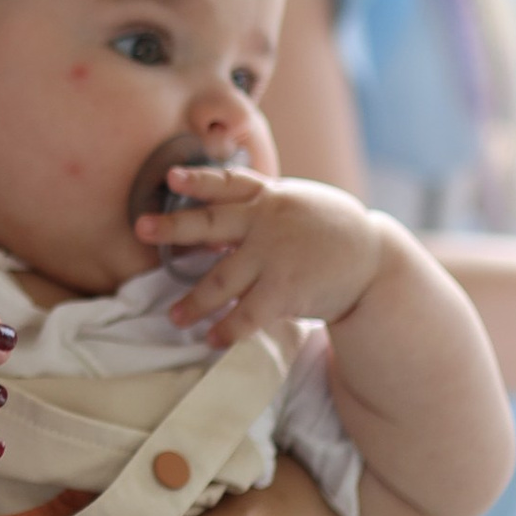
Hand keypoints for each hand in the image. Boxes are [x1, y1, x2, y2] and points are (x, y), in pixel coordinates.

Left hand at [144, 162, 381, 345]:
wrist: (375, 261)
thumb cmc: (330, 232)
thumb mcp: (298, 206)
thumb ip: (259, 209)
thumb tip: (210, 230)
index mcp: (269, 197)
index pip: (228, 183)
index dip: (198, 178)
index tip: (171, 175)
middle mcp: (267, 222)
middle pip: (210, 223)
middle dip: (173, 226)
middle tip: (140, 227)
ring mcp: (274, 257)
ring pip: (220, 280)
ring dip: (193, 301)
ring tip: (174, 316)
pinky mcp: (285, 290)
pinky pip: (246, 314)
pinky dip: (226, 329)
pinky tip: (212, 339)